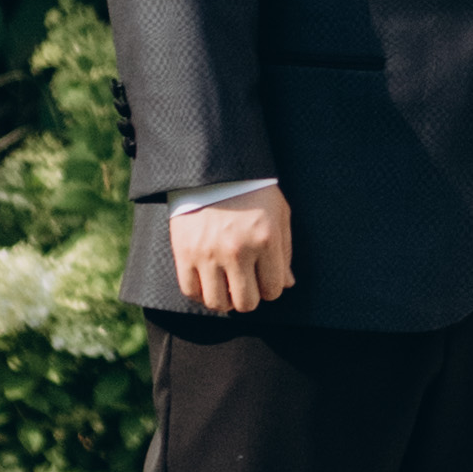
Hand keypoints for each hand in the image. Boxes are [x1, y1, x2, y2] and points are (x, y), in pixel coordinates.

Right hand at [170, 182, 294, 315]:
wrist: (213, 168)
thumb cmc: (252, 190)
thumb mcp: (279, 212)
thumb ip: (285, 251)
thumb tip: (287, 284)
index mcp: (265, 241)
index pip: (273, 289)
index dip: (270, 289)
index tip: (264, 280)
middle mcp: (237, 251)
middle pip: (246, 303)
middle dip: (249, 298)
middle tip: (246, 285)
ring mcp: (209, 254)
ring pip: (217, 303)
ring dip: (225, 299)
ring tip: (226, 285)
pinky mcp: (184, 253)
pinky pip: (191, 291)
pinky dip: (200, 293)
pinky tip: (207, 282)